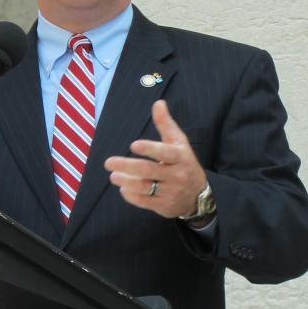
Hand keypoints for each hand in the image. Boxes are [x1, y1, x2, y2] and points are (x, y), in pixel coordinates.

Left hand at [104, 100, 206, 218]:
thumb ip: (166, 124)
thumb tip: (158, 103)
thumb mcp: (178, 142)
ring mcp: (170, 192)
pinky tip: (123, 188)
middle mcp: (176, 175)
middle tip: (109, 162)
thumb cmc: (184, 162)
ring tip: (113, 176)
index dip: (150, 149)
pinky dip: (131, 195)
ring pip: (145, 187)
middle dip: (127, 166)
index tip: (133, 145)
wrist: (198, 195)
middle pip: (149, 170)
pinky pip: (145, 201)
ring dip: (126, 181)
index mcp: (180, 157)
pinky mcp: (164, 205)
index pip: (164, 152)